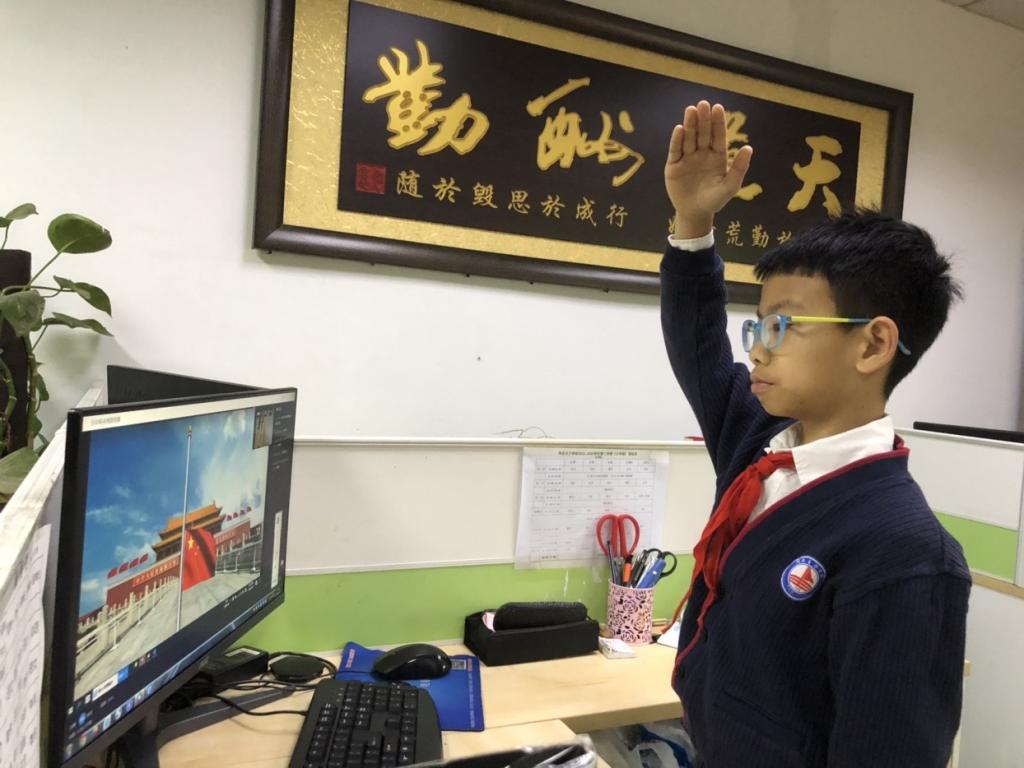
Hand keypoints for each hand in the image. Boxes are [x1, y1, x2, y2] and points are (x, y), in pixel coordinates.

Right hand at [665, 100, 752, 237]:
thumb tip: (749, 148)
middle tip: (702, 104)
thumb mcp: (730, 187)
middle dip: (703, 119)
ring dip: (690, 124)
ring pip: (689, 138)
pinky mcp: (673, 165)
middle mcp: (702, 153)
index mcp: (717, 156)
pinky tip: (679, 129)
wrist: (695, 213)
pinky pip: (675, 150)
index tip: (718, 108)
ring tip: (690, 110)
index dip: (718, 122)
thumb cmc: (714, 200)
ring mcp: (687, 158)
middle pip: (703, 133)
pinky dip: (677, 140)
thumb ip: (739, 169)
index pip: (718, 136)